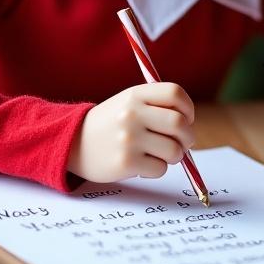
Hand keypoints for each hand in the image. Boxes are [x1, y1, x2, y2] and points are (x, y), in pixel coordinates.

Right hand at [68, 83, 194, 183]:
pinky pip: (160, 168)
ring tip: (161, 155)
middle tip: (183, 144)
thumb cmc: (110, 124)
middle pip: (179, 123)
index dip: (188, 108)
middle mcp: (132, 114)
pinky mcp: (126, 162)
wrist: (73, 143)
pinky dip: (157, 169)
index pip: (175, 93)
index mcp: (135, 95)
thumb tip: (190, 127)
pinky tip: (143, 164)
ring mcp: (128, 138)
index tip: (187, 119)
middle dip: (188, 137)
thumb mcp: (128, 103)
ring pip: (174, 150)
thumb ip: (157, 107)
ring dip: (175, 156)